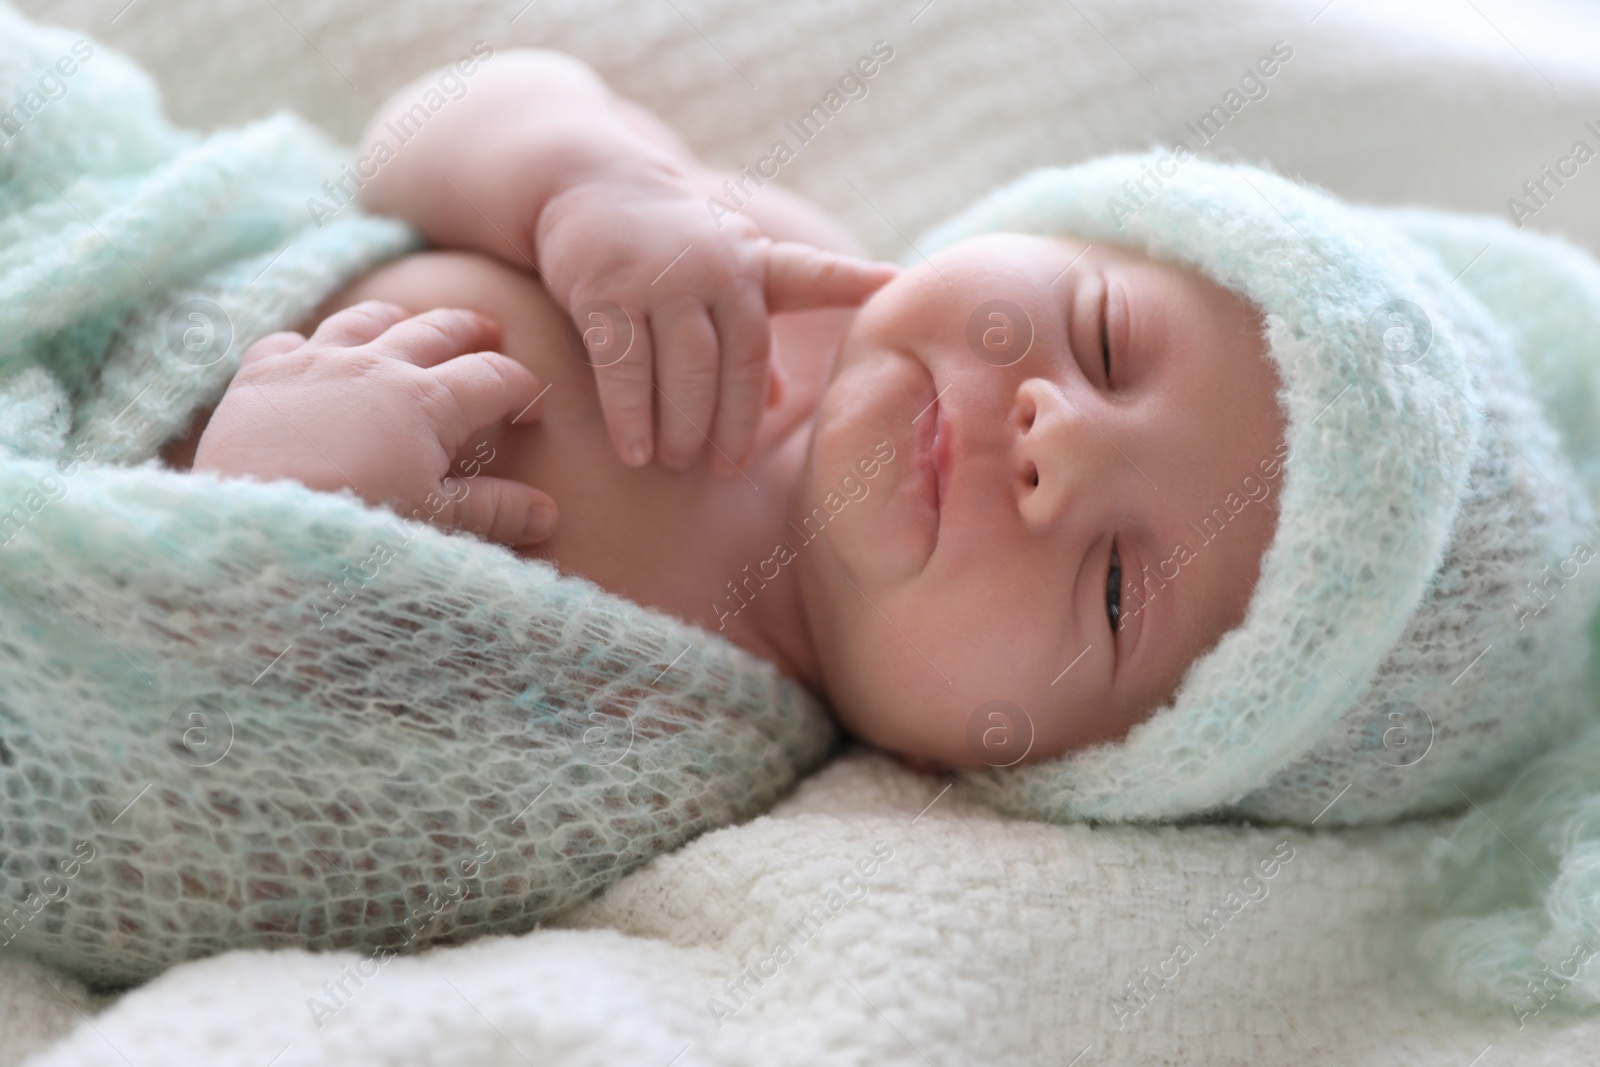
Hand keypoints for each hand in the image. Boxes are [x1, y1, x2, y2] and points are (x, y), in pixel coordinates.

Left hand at [193, 301, 557, 545]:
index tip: (532, 408)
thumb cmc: (357, 529)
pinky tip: (310, 352)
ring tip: (406, 319)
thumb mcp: (436, 526)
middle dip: (468, 329)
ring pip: (363, 319)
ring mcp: (315, 363)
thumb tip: (548, 512)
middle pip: (435, 330)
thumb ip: (494, 513)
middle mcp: (376, 365)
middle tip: (488, 331)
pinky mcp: (260, 377)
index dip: (520, 388)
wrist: (254, 531)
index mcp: (429, 401)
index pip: (493, 376)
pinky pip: (289, 340)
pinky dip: (309, 342)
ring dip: (394, 317)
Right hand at [535, 164, 899, 473]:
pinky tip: (635, 452)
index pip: (808, 276)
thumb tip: (773, 404)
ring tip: (676, 463)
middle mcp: (715, 267)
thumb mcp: (722, 276)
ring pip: (684, 369)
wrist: (591, 186)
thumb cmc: (669, 246)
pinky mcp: (605, 290)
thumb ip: (752, 336)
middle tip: (723, 469)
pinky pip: (624, 366)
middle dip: (732, 424)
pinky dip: (631, 415)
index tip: (894, 280)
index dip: (851, 279)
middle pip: (737, 361)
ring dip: (683, 426)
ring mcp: (660, 278)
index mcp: (754, 264)